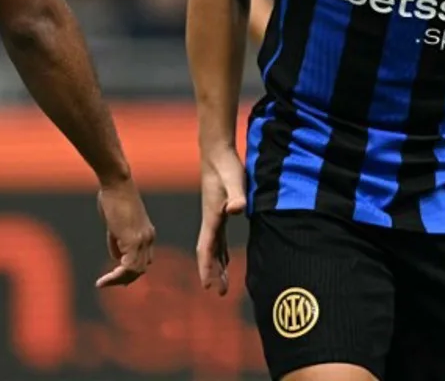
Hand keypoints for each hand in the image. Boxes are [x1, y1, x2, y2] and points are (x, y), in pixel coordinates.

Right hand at [95, 178, 154, 287]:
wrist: (116, 182)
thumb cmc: (113, 196)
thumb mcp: (115, 222)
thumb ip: (117, 239)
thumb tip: (116, 257)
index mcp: (146, 233)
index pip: (143, 259)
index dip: (130, 270)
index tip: (114, 275)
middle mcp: (148, 238)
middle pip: (141, 268)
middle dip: (125, 278)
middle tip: (107, 283)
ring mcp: (143, 239)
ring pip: (136, 271)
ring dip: (119, 280)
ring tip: (103, 283)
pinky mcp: (134, 239)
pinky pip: (128, 267)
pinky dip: (116, 277)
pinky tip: (103, 279)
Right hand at [196, 146, 246, 295]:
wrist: (216, 151)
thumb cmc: (226, 166)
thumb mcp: (235, 180)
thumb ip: (237, 195)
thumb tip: (236, 209)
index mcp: (212, 216)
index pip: (206, 248)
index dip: (207, 268)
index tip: (208, 286)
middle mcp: (210, 219)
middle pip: (209, 252)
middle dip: (213, 272)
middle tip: (220, 292)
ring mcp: (214, 215)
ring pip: (214, 247)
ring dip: (217, 265)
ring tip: (223, 283)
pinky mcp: (220, 210)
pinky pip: (219, 238)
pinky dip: (221, 252)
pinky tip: (227, 260)